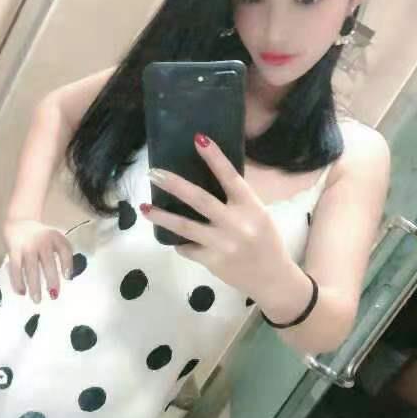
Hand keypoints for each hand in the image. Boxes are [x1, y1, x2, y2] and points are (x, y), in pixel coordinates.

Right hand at [2, 219, 73, 302]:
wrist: (20, 222)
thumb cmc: (42, 237)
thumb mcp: (55, 239)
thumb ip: (62, 254)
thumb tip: (66, 277)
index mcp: (55, 238)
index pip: (64, 250)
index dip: (67, 264)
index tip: (67, 278)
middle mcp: (42, 241)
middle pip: (48, 263)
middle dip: (51, 280)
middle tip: (53, 295)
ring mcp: (27, 247)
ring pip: (31, 269)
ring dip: (34, 286)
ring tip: (37, 300)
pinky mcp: (14, 251)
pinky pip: (16, 269)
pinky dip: (18, 282)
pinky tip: (21, 292)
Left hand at [141, 133, 288, 297]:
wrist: (272, 279)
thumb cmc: (266, 241)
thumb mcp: (259, 215)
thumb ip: (236, 201)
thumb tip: (206, 179)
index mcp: (251, 207)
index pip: (231, 177)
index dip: (215, 158)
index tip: (198, 139)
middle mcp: (236, 224)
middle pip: (200, 199)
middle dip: (174, 184)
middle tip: (153, 173)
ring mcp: (222, 244)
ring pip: (185, 227)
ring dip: (162, 216)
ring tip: (144, 208)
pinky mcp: (212, 262)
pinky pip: (187, 248)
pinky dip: (179, 242)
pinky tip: (173, 238)